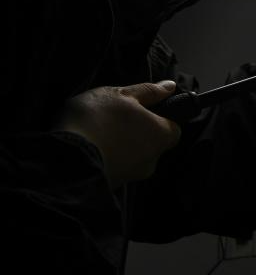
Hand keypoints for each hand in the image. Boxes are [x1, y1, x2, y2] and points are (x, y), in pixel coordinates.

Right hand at [54, 81, 181, 188]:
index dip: (160, 118)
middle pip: (152, 144)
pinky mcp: (111, 187)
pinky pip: (115, 168)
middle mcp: (152, 160)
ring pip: (132, 157)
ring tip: (98, 132)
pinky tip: (91, 147)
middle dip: (137, 132)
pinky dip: (107, 158)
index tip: (141, 110)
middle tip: (114, 118)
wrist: (63, 160)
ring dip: (120, 145)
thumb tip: (170, 87)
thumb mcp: (121, 94)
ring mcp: (131, 177)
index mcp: (161, 135)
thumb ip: (148, 91)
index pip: (173, 128)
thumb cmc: (96, 119)